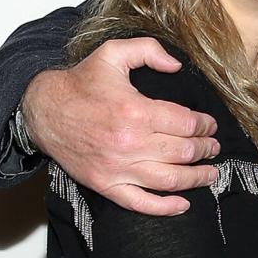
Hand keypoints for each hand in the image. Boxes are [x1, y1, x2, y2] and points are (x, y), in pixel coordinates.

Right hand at [22, 37, 220, 214]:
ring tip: (210, 172)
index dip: (205, 126)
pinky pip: (141, 203)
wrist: (43, 110)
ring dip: (197, 178)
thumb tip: (177, 66)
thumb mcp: (112, 53)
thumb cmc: (80, 84)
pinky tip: (183, 203)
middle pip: (184, 152)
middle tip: (214, 147)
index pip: (186, 124)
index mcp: (136, 111)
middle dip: (206, 150)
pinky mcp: (106, 185)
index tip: (210, 126)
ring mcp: (118, 168)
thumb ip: (148, 50)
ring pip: (170, 179)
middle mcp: (130, 143)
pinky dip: (165, 207)